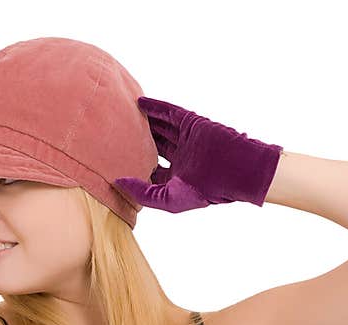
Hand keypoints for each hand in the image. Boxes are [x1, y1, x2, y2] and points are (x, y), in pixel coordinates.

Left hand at [113, 96, 283, 211]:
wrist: (238, 171)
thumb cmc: (206, 190)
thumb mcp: (169, 199)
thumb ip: (142, 193)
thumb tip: (117, 182)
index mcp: (175, 177)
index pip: (148, 171)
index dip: (131, 168)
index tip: (108, 164)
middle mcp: (179, 157)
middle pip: (150, 146)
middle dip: (133, 142)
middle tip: (109, 135)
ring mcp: (186, 139)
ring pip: (158, 127)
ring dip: (141, 121)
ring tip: (119, 114)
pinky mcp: (192, 123)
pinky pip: (169, 112)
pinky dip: (154, 107)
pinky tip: (138, 102)